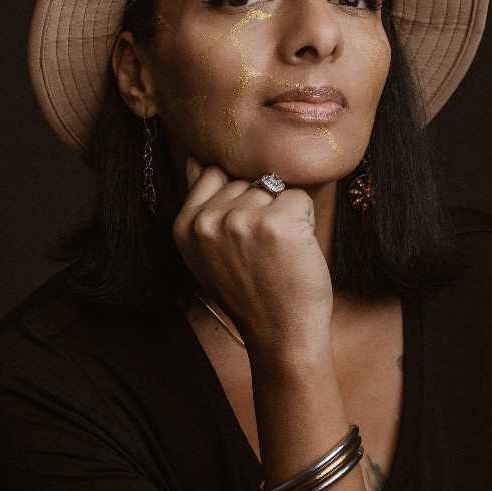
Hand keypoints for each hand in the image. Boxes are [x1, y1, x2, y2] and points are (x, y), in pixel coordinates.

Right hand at [173, 158, 332, 353]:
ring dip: (284, 214)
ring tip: (277, 253)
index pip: (215, 173)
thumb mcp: (208, 250)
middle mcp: (207, 221)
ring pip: (273, 186)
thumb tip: (195, 156)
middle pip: (246, 179)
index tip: (243, 236)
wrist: (280, 334)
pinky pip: (300, 197)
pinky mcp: (277, 223)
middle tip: (261, 252)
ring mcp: (241, 220)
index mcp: (184, 226)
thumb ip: (200, 201)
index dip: (237, 199)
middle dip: (261, 206)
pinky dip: (306, 221)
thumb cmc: (251, 291)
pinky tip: (295, 251)